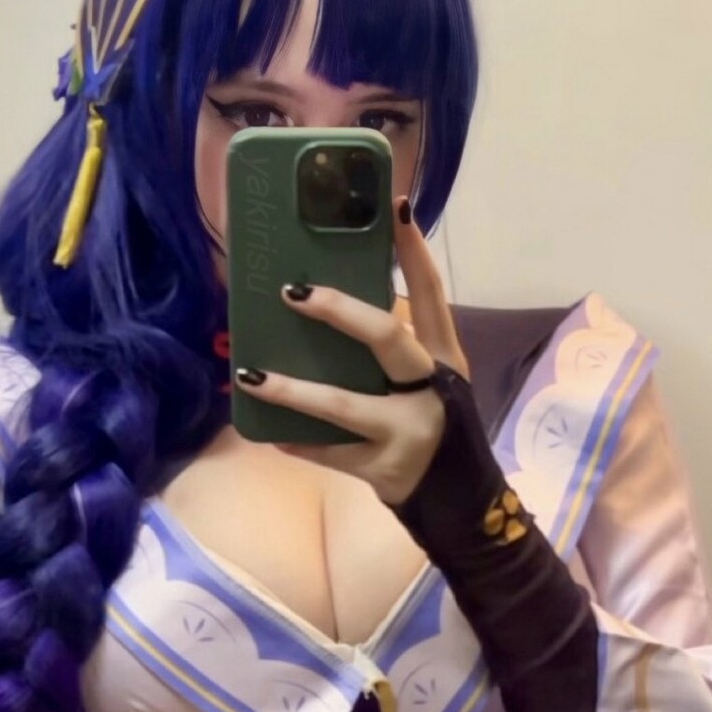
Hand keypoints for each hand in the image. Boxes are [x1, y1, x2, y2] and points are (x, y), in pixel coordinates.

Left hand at [235, 197, 471, 505]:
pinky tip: (268, 433)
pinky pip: (328, 452)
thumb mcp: (430, 385)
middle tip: (292, 291)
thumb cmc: (434, 430)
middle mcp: (431, 390)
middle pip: (386, 338)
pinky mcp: (384, 469)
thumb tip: (325, 310)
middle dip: (339, 311)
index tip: (393, 207)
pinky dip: (297, 441)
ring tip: (250, 374)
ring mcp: (407, 432)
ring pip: (343, 405)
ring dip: (292, 391)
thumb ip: (394, 353)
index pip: (431, 295)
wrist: (462, 505)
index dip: (414, 252)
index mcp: (443, 360)